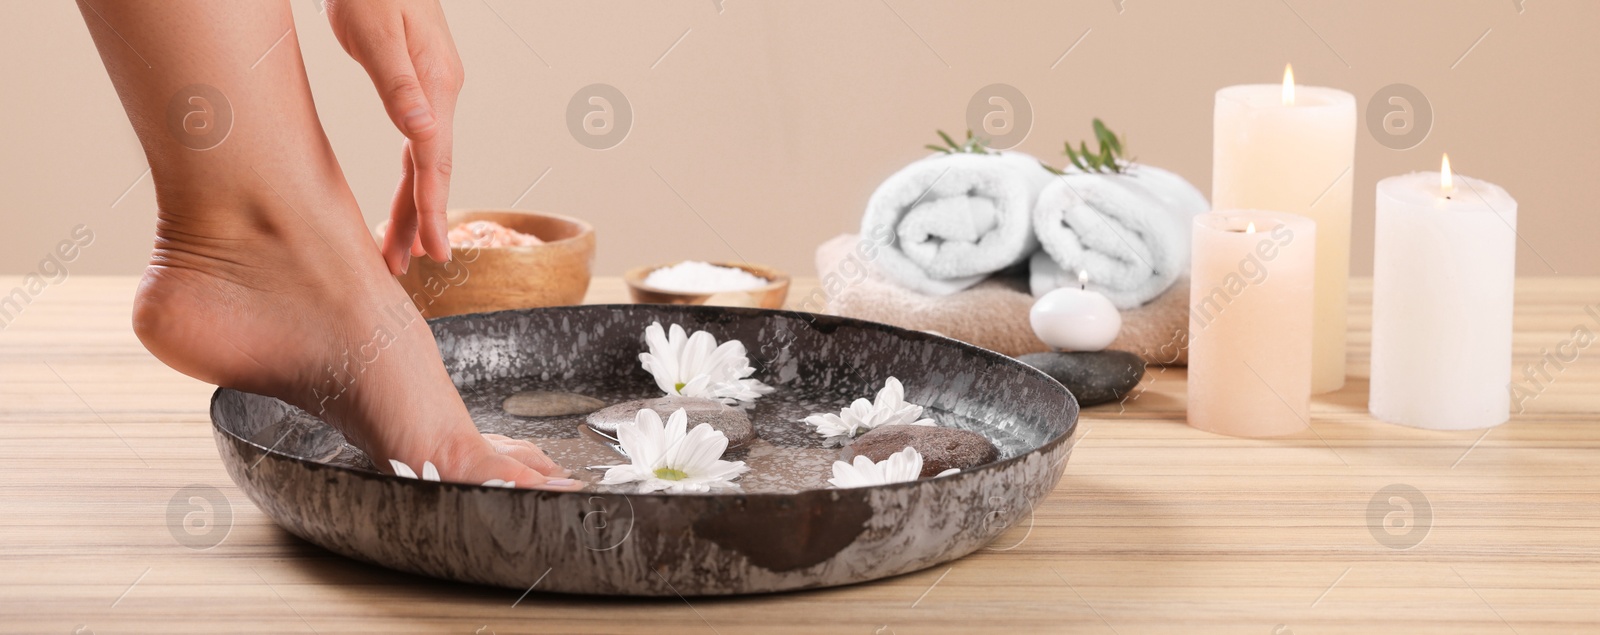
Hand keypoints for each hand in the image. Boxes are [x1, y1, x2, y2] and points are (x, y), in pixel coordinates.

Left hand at [326, 0, 463, 273]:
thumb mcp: (377, 34)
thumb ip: (400, 85)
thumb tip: (422, 135)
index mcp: (436, 86)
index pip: (434, 160)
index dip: (431, 209)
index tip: (433, 253)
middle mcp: (441, 94)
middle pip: (432, 169)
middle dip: (419, 220)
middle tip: (404, 266)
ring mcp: (432, 91)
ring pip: (424, 161)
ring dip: (412, 205)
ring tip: (400, 250)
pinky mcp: (417, 87)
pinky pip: (417, 145)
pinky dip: (410, 178)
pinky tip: (403, 198)